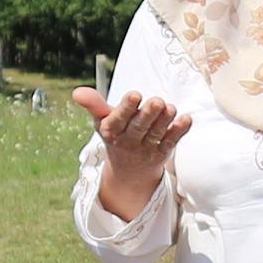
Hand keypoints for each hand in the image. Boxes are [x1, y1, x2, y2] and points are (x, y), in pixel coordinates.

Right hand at [67, 87, 191, 222]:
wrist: (129, 169)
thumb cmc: (116, 133)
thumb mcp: (102, 121)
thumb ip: (93, 105)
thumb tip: (76, 92)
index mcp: (111, 131)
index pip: (118, 120)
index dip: (127, 108)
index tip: (135, 94)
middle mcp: (129, 141)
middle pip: (139, 128)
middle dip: (148, 114)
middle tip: (158, 101)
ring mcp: (146, 148)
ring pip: (156, 134)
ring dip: (164, 121)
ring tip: (170, 108)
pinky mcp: (162, 152)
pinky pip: (171, 142)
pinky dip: (179, 131)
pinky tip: (186, 119)